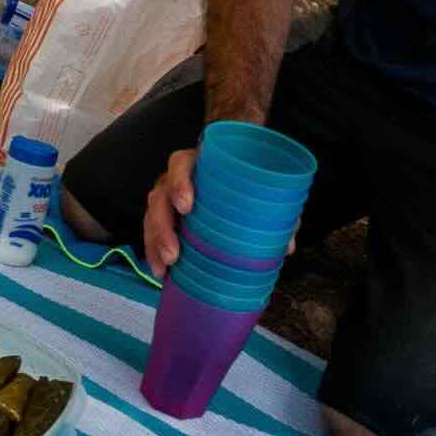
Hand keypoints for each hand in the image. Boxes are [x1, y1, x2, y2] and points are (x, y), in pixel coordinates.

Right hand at [143, 143, 300, 276]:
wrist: (230, 175)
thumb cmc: (241, 179)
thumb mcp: (258, 188)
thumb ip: (274, 211)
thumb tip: (285, 246)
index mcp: (197, 163)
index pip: (180, 165)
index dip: (179, 183)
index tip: (187, 207)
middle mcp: (174, 179)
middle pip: (159, 198)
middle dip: (163, 228)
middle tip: (174, 254)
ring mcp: (166, 198)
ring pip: (151, 218)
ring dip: (155, 245)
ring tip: (166, 268)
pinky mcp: (162, 216)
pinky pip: (150, 233)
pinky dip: (153, 253)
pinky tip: (160, 273)